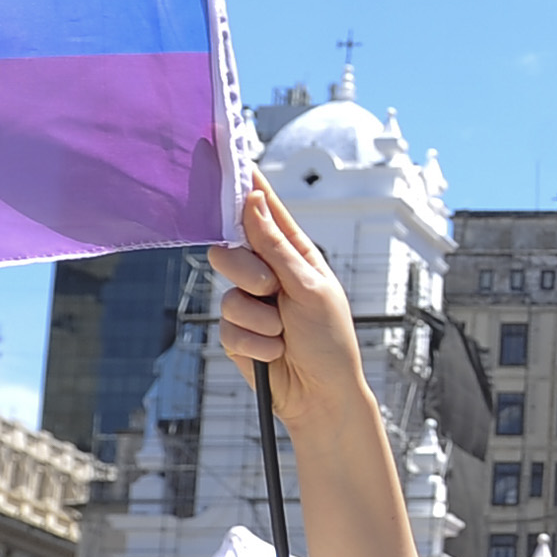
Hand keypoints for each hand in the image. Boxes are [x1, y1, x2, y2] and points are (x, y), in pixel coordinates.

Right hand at [209, 174, 368, 417]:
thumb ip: (276, 248)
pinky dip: (253, 343)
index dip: (245, 188)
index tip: (227, 159)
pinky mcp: (236, 333)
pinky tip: (275, 353)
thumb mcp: (309, 289)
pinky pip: (226, 327)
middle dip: (246, 271)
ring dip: (257, 318)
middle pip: (230, 250)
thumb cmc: (330, 341)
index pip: (263, 212)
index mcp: (294, 255)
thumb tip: (253, 203)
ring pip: (226, 293)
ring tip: (282, 333)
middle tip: (270, 290)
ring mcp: (250, 304)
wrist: (321, 396)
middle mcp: (268, 274)